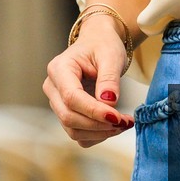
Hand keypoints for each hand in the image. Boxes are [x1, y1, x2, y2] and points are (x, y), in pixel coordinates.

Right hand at [44, 17, 134, 146]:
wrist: (98, 45)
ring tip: (124, 123)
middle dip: (99, 125)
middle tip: (126, 122)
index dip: (94, 111)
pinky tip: (114, 126)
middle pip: (69, 117)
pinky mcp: (66, 113)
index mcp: (59, 69)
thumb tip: (108, 103)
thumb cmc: (103, 46)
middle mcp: (52, 87)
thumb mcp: (111, 56)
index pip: (72, 97)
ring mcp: (56, 103)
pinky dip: (97, 135)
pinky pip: (78, 134)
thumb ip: (109, 79)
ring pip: (73, 130)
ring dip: (100, 133)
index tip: (118, 117)